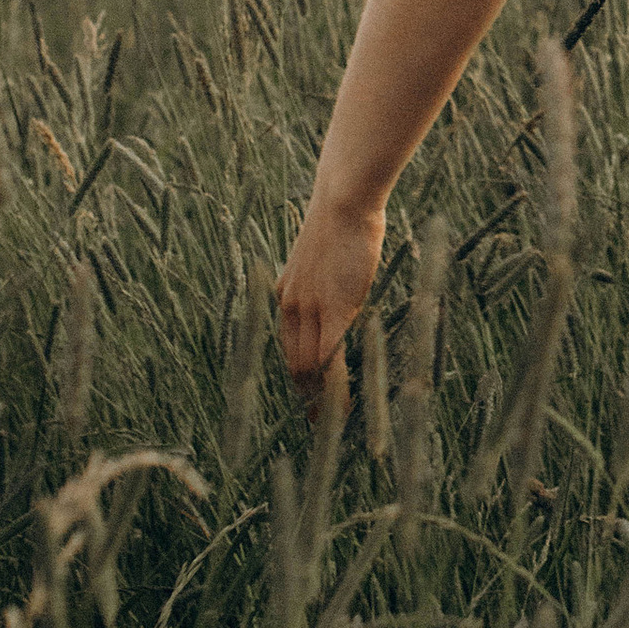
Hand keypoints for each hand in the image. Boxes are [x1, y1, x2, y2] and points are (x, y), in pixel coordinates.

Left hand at [278, 186, 384, 428]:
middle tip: (315, 425)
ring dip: (319, 399)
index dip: (297, 378)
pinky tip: (343, 404)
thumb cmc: (341, 224)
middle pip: (293, 365)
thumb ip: (324, 285)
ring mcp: (310, 310)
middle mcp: (289, 307)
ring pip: (308, 368)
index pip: (287, 348)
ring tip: (332, 423)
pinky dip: (335, 386)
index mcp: (284, 296)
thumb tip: (338, 298)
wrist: (343, 202)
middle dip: (303, 398)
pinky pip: (331, 358)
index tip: (306, 400)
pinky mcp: (333, 309)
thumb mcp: (322, 260)